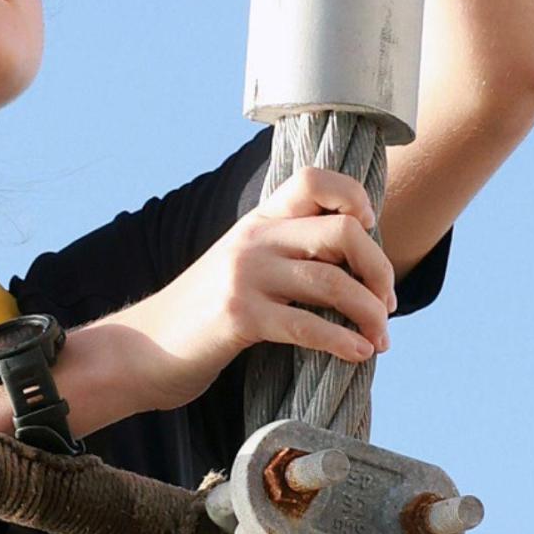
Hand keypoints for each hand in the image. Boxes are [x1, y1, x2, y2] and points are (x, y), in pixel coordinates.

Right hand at [119, 166, 396, 413]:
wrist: (147, 347)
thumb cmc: (205, 314)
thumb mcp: (243, 266)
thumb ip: (286, 254)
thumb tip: (356, 266)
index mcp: (258, 221)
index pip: (314, 180)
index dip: (353, 196)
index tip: (368, 229)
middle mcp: (254, 239)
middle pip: (341, 232)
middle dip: (379, 269)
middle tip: (386, 303)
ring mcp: (245, 276)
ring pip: (332, 281)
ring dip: (370, 313)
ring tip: (380, 338)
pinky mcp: (239, 317)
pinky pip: (308, 325)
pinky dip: (344, 342)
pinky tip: (358, 354)